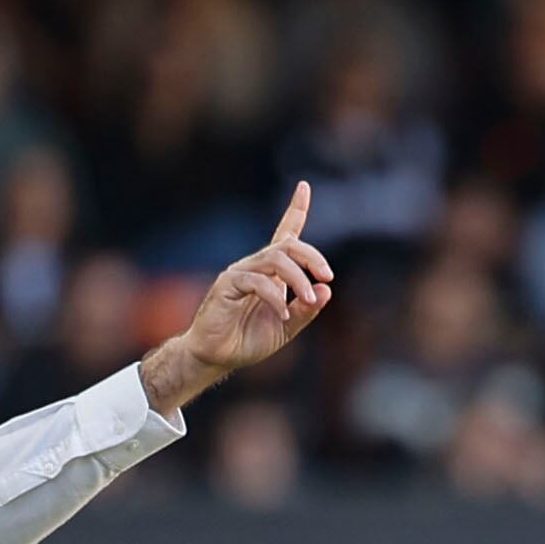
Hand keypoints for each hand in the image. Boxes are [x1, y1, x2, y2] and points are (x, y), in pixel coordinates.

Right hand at [141, 185, 333, 409]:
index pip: (285, 234)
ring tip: (309, 300)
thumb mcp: (288, 327)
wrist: (217, 357)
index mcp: (271, 273)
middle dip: (312, 256)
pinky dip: (276, 297)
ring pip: (276, 260)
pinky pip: (257, 281)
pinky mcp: (228, 283)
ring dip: (298, 279)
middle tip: (327, 276)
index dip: (295, 210)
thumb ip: (307, 310)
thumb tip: (327, 289)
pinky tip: (283, 313)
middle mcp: (256, 266)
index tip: (304, 186)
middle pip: (288, 245)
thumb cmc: (248, 340)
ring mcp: (241, 272)